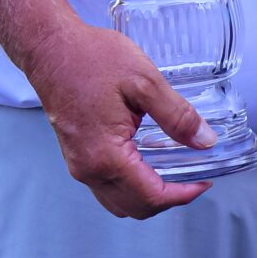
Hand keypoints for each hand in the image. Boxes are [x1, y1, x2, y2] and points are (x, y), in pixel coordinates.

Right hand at [20, 23, 214, 218]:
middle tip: (195, 179)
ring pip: (118, 201)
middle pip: (134, 208)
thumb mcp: (145, 82)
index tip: (205, 182)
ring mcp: (79, 164)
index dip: (182, 195)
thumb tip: (204, 141)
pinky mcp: (76, 155)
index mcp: (106, 155)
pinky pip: (107, 186)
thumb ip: (177, 116)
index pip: (151, 197)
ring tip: (177, 173)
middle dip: (168, 200)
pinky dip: (132, 185)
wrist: (51, 49)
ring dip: (149, 197)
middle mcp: (88, 169)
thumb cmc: (92, 59)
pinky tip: (150, 164)